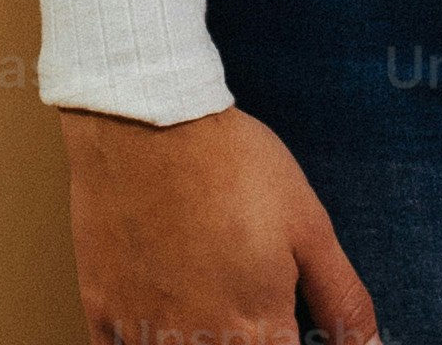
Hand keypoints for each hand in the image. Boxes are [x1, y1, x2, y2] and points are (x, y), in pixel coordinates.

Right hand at [56, 102, 376, 344]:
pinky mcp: (100, 314)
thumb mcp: (309, 227)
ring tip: (207, 303)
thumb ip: (341, 301)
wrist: (150, 119)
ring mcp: (142, 333)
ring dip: (196, 343)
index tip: (286, 327)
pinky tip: (161, 319)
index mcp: (256, 331)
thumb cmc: (232, 165)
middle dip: (245, 342)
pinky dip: (141, 342)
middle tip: (246, 305)